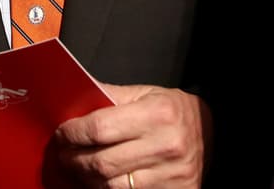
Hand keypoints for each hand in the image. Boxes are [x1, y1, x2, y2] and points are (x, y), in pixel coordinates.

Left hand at [50, 83, 210, 187]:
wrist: (212, 134)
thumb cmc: (172, 111)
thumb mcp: (145, 94)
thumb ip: (109, 96)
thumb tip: (73, 99)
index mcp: (157, 114)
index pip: (100, 128)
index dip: (73, 133)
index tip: (61, 134)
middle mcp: (166, 145)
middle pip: (101, 162)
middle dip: (73, 160)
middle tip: (61, 154)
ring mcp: (170, 175)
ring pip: (110, 186)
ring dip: (86, 180)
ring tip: (76, 169)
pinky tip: (96, 183)